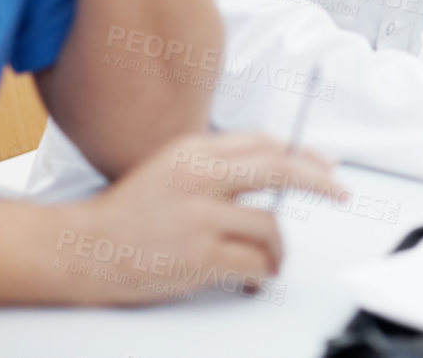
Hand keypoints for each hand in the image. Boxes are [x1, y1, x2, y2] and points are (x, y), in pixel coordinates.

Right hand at [56, 132, 343, 305]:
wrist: (81, 249)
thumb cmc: (128, 212)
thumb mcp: (172, 166)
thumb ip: (221, 161)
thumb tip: (283, 163)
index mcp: (195, 150)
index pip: (267, 143)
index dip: (304, 155)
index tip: (327, 167)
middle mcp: (200, 177)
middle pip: (282, 169)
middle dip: (321, 182)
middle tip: (342, 194)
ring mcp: (200, 217)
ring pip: (271, 226)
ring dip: (279, 250)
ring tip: (270, 262)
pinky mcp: (198, 256)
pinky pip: (254, 263)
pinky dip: (262, 274)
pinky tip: (255, 279)